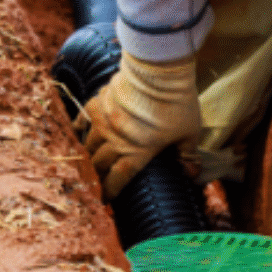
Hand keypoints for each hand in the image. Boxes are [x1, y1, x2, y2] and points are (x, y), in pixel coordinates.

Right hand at [81, 53, 200, 198]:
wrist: (159, 71)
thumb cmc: (177, 104)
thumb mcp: (189, 132)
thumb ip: (187, 155)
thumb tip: (192, 174)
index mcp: (138, 152)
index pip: (118, 179)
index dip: (110, 191)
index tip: (105, 199)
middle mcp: (116, 140)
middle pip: (100, 164)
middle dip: (98, 175)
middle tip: (97, 180)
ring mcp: (105, 121)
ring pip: (89, 144)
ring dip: (89, 154)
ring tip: (90, 159)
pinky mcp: (99, 102)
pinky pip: (83, 118)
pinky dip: (80, 127)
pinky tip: (79, 131)